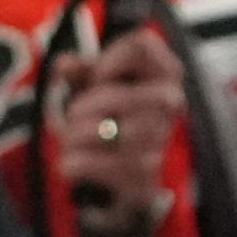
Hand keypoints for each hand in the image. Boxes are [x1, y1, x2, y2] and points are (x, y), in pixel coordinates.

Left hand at [43, 10, 182, 234]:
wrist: (125, 193)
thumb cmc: (113, 128)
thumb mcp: (99, 93)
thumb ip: (82, 73)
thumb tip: (64, 64)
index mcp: (167, 77)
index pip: (142, 44)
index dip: (108, 58)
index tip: (97, 76)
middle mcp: (172, 106)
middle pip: (112, 93)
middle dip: (82, 107)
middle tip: (78, 117)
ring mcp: (159, 144)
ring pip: (98, 131)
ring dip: (73, 137)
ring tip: (75, 142)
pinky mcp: (142, 180)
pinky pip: (89, 164)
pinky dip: (72, 164)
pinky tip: (75, 165)